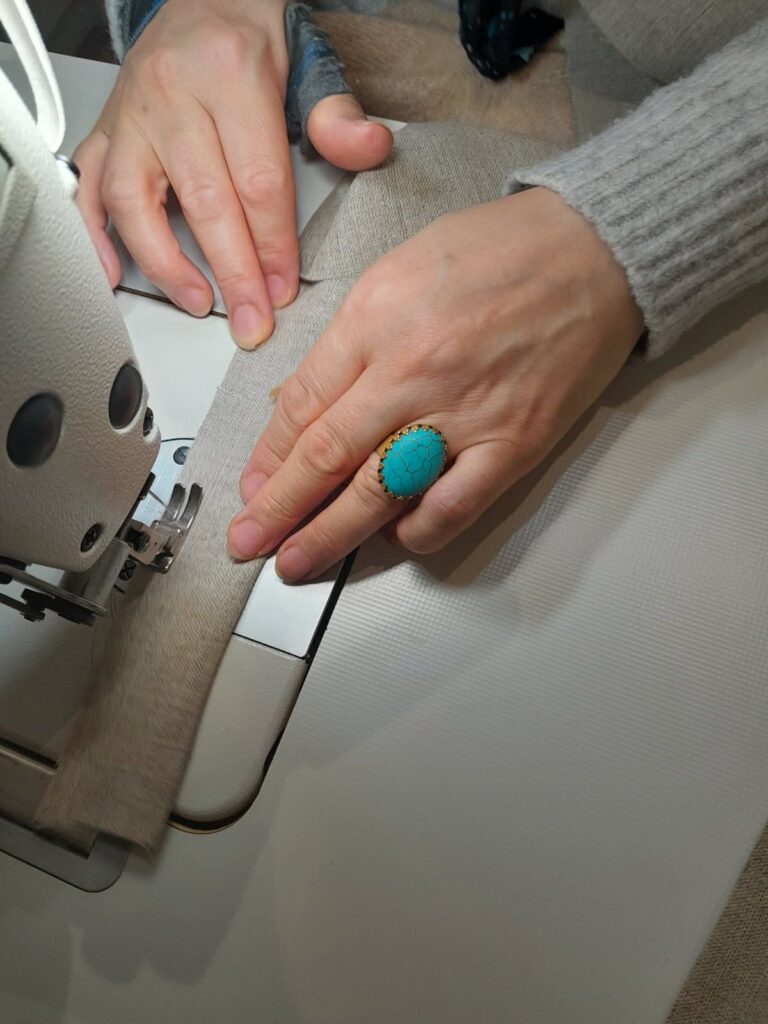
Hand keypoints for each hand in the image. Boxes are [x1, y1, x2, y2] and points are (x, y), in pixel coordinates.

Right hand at [75, 0, 391, 347]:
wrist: (205, 2)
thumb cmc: (253, 44)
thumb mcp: (311, 65)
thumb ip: (336, 115)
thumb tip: (368, 146)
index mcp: (229, 75)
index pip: (257, 180)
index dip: (273, 244)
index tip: (282, 288)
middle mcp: (171, 93)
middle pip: (204, 200)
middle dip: (231, 271)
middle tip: (250, 318)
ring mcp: (131, 115)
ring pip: (134, 200)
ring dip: (165, 262)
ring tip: (196, 301)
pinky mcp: (107, 132)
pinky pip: (88, 188)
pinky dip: (97, 237)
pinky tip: (118, 273)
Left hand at [228, 187, 644, 578]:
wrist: (595, 248)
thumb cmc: (501, 251)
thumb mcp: (400, 270)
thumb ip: (353, 339)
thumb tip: (315, 402)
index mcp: (377, 318)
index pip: (303, 404)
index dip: (268, 456)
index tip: (251, 487)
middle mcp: (413, 369)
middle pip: (327, 457)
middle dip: (279, 510)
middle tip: (249, 542)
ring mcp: (465, 412)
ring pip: (380, 491)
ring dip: (331, 535)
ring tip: (297, 562)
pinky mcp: (514, 442)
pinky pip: (454, 505)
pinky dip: (418, 530)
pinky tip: (396, 536)